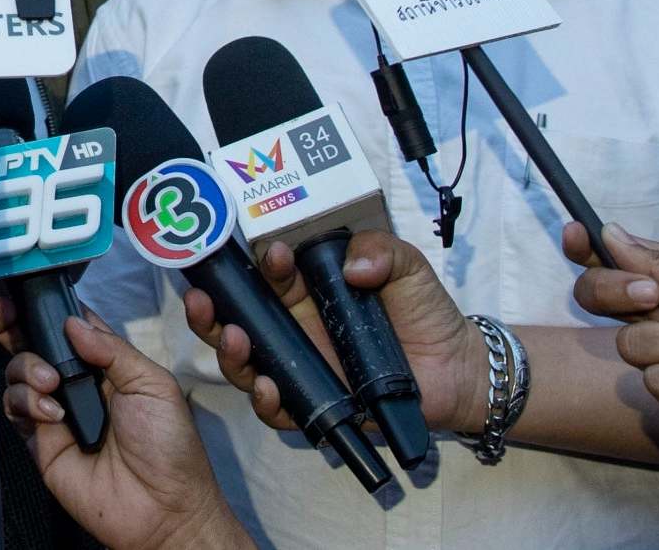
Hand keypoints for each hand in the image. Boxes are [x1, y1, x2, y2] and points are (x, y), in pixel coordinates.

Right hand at [3, 310, 250, 549]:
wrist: (165, 510)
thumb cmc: (170, 448)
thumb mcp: (153, 384)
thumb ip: (112, 349)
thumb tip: (73, 323)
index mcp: (105, 364)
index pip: (68, 325)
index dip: (49, 307)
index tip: (27, 289)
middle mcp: (76, 383)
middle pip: (34, 343)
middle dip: (16, 324)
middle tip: (6, 314)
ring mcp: (55, 412)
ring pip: (18, 371)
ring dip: (27, 367)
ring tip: (52, 383)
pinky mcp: (40, 442)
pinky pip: (15, 409)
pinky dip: (26, 401)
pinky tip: (52, 414)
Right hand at [185, 231, 492, 436]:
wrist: (456, 370)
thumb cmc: (426, 313)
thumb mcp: (407, 267)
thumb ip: (383, 251)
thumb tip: (354, 264)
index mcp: (307, 291)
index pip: (267, 275)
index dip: (258, 264)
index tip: (272, 256)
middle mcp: (294, 327)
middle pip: (237, 318)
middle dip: (212, 308)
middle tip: (202, 299)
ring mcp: (301, 367)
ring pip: (245, 361)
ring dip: (229, 351)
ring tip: (234, 341)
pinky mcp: (315, 404)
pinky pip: (278, 407)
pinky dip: (264, 400)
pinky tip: (267, 388)